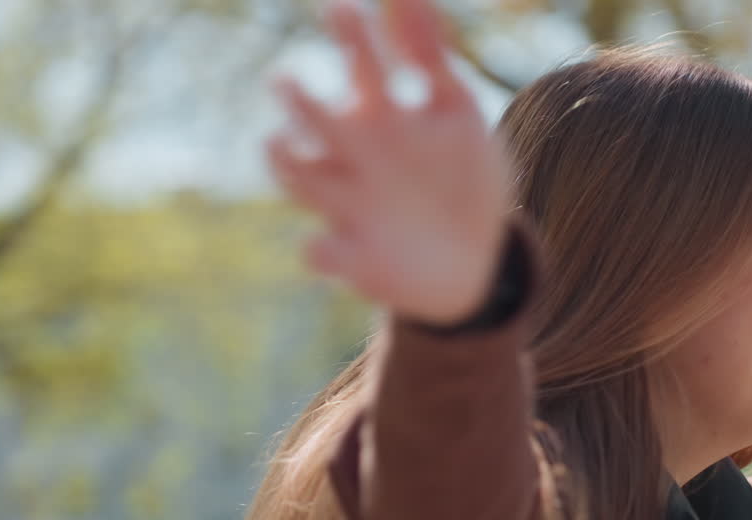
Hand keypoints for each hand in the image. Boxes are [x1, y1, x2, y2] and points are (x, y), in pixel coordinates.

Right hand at [266, 0, 510, 325]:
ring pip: (302, 181)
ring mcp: (348, 208)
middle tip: (288, 81)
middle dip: (302, 102)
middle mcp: (354, 157)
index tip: (343, 8)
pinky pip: (321, 253)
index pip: (363, 66)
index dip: (351, 34)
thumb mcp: (456, 112)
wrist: (473, 262)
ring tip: (279, 146)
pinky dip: (318, 250)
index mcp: (381, 118)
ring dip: (285, 164)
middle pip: (319, 121)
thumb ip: (432, 57)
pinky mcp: (352, 261)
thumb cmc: (461, 177)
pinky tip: (322, 247)